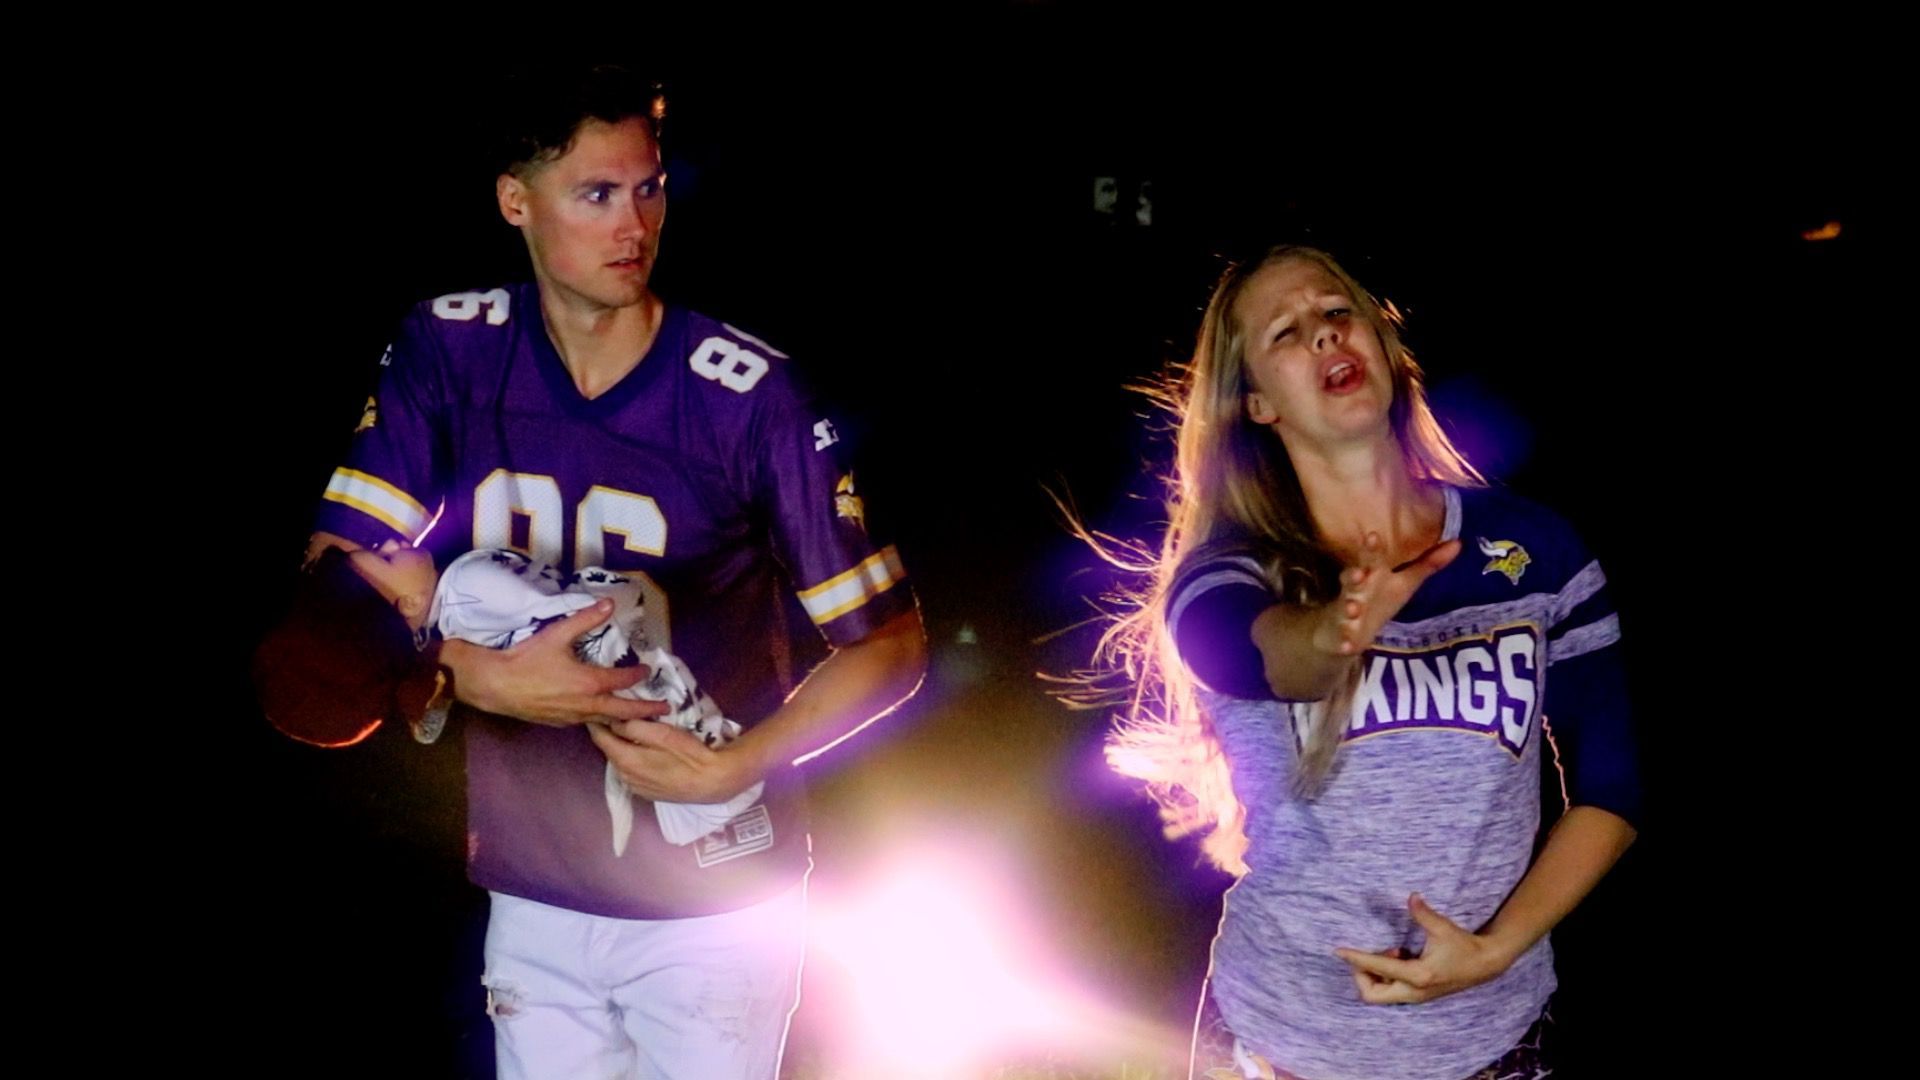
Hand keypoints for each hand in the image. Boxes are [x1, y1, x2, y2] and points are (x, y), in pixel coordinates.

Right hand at [441, 600, 670, 727]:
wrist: (494, 686)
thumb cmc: (526, 659)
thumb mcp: (557, 634)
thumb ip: (585, 619)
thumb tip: (609, 603)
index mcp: (590, 683)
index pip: (623, 680)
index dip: (638, 675)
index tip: (648, 671)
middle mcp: (586, 705)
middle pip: (624, 711)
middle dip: (646, 710)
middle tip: (665, 708)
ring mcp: (573, 718)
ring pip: (606, 721)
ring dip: (625, 718)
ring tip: (640, 718)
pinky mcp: (559, 723)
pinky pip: (588, 724)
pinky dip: (602, 721)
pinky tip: (602, 717)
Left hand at [589, 720, 764, 803]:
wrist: (712, 782)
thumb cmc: (689, 754)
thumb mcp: (662, 733)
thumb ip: (634, 727)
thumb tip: (614, 722)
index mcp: (625, 760)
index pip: (600, 738)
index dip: (596, 721)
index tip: (596, 708)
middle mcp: (624, 776)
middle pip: (609, 750)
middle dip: (608, 733)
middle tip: (613, 714)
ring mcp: (635, 787)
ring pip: (619, 762)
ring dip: (621, 747)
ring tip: (628, 730)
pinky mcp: (646, 792)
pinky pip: (630, 772)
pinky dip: (630, 759)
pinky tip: (642, 751)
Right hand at [1316, 533, 1459, 655]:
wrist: (1347, 628)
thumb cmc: (1378, 598)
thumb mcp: (1404, 582)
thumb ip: (1428, 564)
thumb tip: (1459, 542)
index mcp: (1371, 574)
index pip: (1370, 558)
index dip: (1371, 549)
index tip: (1373, 537)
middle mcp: (1356, 591)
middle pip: (1352, 580)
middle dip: (1353, 576)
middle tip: (1359, 573)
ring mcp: (1346, 613)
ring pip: (1344, 608)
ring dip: (1348, 608)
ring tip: (1353, 609)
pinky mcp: (1343, 636)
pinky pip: (1343, 639)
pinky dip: (1345, 642)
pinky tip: (1347, 646)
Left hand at [1334, 894, 1511, 1004]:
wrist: (1484, 965)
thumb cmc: (1464, 946)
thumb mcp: (1444, 928)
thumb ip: (1424, 913)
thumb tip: (1411, 896)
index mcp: (1418, 975)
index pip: (1378, 968)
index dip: (1356, 959)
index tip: (1338, 950)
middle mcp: (1413, 991)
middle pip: (1371, 993)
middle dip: (1362, 974)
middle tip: (1371, 952)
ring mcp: (1415, 996)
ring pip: (1379, 994)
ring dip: (1375, 974)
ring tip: (1394, 950)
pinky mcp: (1417, 994)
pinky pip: (1390, 990)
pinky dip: (1385, 975)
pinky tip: (1401, 955)